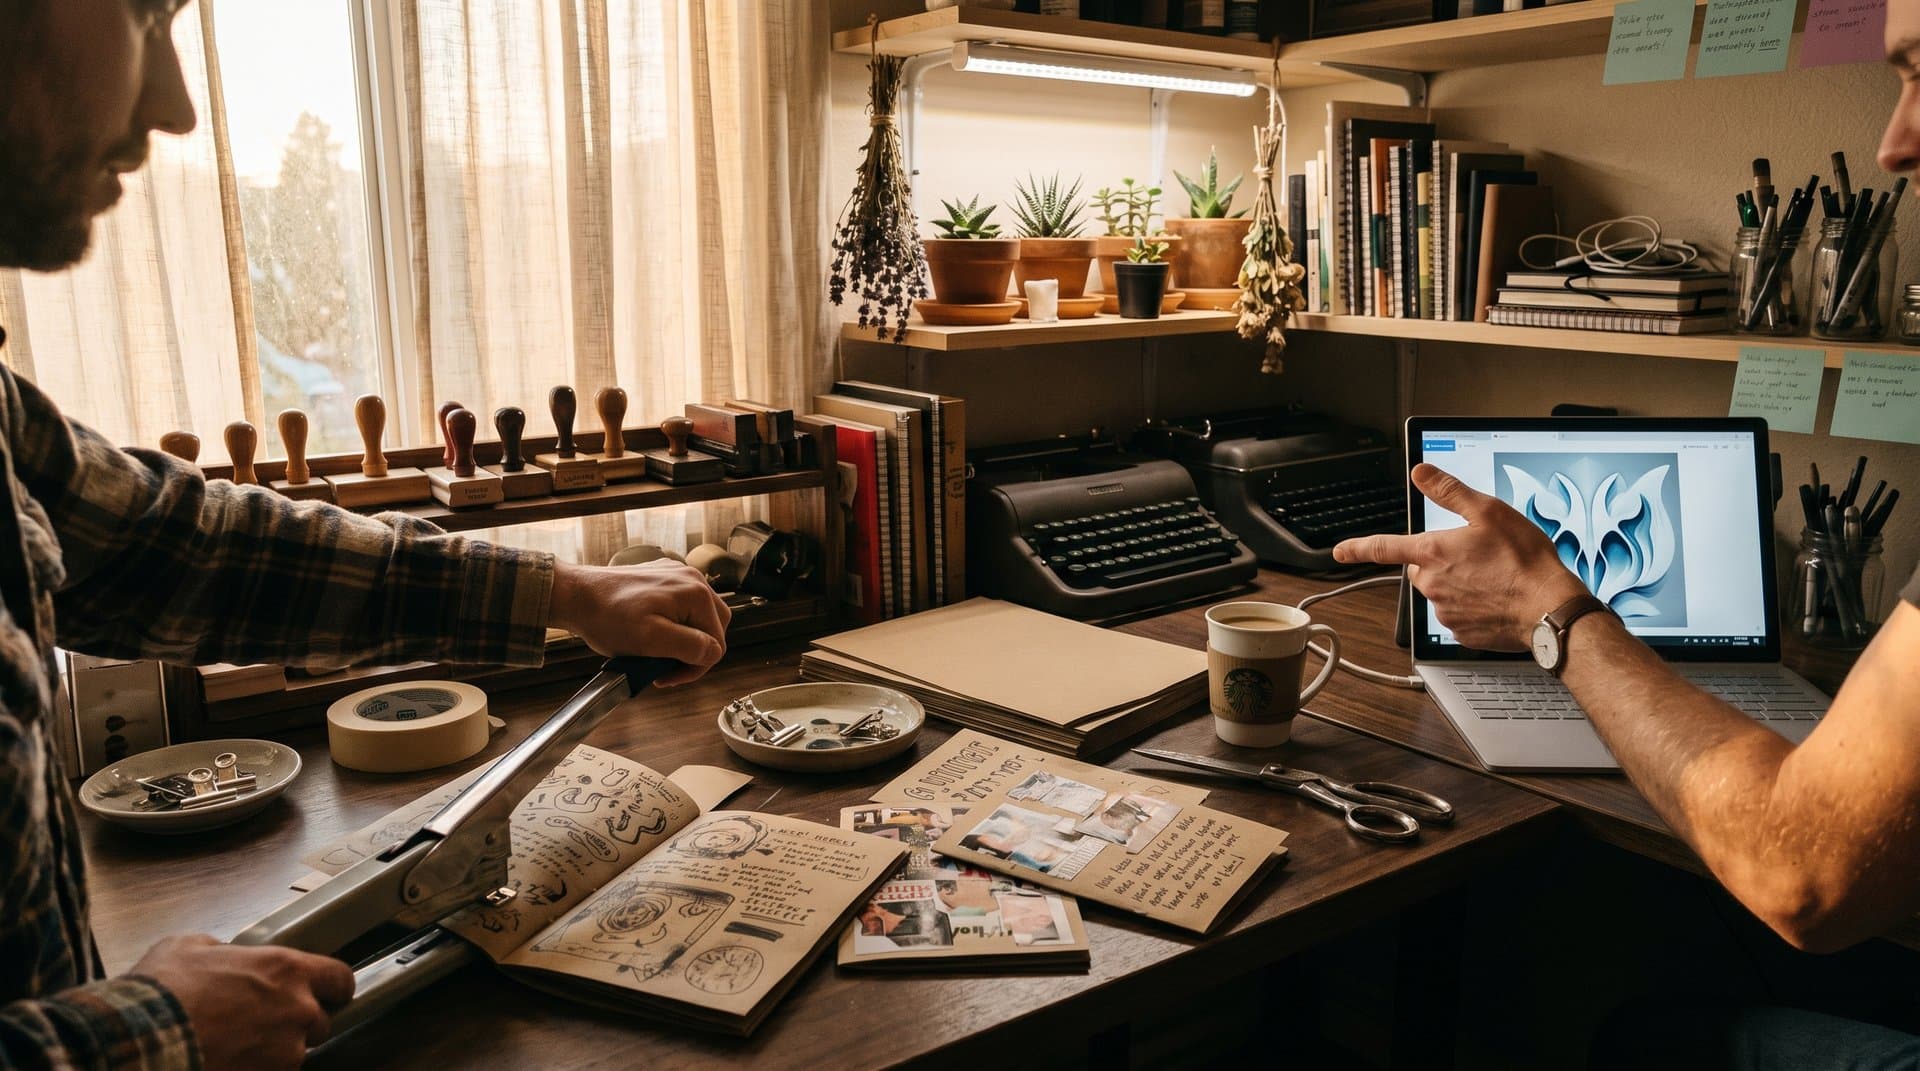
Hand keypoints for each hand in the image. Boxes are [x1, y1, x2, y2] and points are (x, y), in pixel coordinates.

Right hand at [132, 936, 353, 1070]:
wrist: (143, 1039)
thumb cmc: (164, 992)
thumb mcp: (190, 947)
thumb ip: (221, 949)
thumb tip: (219, 953)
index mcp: (286, 969)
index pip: (339, 979)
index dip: (332, 988)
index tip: (326, 993)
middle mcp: (297, 1009)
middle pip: (320, 1022)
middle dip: (298, 1024)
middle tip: (263, 1023)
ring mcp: (285, 1051)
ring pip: (295, 1054)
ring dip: (275, 1051)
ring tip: (238, 1046)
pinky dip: (256, 1069)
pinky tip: (229, 1061)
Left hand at [548, 559, 730, 684]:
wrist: (576, 595)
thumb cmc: (607, 617)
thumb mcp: (650, 641)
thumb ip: (689, 647)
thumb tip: (713, 652)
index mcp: (696, 595)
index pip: (716, 644)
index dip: (694, 667)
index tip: (666, 676)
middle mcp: (693, 579)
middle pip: (714, 628)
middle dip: (693, 652)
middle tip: (665, 667)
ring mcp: (678, 575)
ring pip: (698, 617)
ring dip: (683, 639)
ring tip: (657, 651)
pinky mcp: (663, 576)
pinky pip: (681, 605)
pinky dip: (672, 623)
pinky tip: (651, 632)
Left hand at [1332, 463, 1587, 649]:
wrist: (1550, 609)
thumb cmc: (1524, 561)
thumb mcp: (1489, 512)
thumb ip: (1449, 491)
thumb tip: (1421, 472)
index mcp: (1432, 553)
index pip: (1382, 547)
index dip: (1357, 547)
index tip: (1339, 551)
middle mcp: (1432, 584)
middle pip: (1421, 568)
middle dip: (1439, 560)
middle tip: (1476, 555)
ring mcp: (1444, 612)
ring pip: (1441, 591)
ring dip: (1459, 583)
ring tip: (1494, 577)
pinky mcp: (1461, 633)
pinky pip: (1459, 615)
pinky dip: (1473, 606)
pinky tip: (1496, 598)